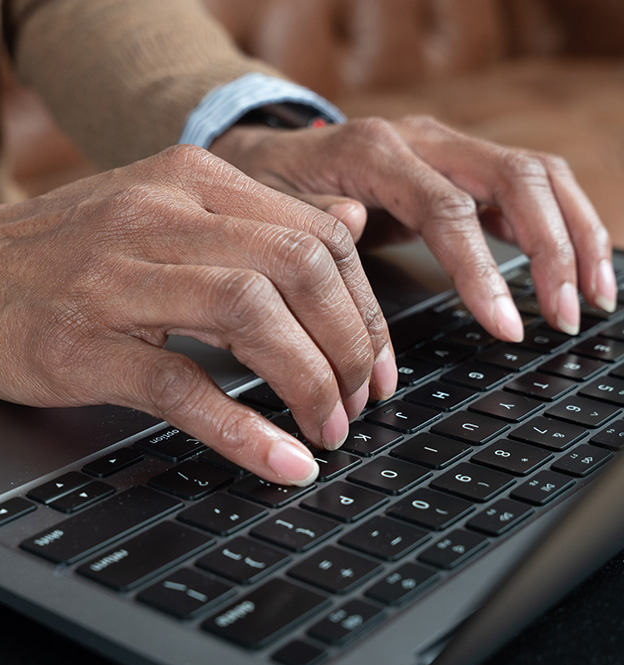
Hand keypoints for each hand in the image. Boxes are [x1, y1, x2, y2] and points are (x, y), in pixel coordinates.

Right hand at [0, 146, 396, 484]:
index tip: (377, 359)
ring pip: (251, 316)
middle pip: (298, 269)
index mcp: (190, 181)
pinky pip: (183, 385)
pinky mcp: (84, 344)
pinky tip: (281, 459)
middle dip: (350, 345)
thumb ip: (258, 214)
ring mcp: (117, 279)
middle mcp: (160, 215)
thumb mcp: (164, 208)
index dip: (365, 305)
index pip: (317, 233)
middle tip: (360, 401)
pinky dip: (244, 428)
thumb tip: (350, 219)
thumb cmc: (64, 251)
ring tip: (328, 428)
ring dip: (309, 382)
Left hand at [211, 115, 614, 338]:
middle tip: (567, 315)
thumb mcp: (273, 207)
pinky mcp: (459, 170)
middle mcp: (421, 142)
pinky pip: (526, 188)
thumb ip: (313, 218)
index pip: (447, 209)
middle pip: (515, 178)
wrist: (271, 156)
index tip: (505, 325)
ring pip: (536, 176)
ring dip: (574, 234)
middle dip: (552, 248)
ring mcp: (446, 151)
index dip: (481, 269)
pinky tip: (574, 267)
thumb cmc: (270, 188)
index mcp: (374, 152)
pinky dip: (558, 225)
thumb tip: (356, 223)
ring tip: (594, 296)